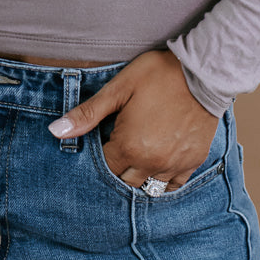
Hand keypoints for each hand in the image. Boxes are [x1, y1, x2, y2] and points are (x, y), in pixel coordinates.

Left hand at [48, 49, 217, 190]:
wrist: (203, 72)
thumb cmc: (158, 75)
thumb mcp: (119, 89)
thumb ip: (87, 114)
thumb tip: (55, 132)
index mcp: (130, 147)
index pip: (104, 168)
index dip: (100, 155)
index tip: (104, 139)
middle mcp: (152, 163)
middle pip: (124, 182)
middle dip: (117, 168)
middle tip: (119, 147)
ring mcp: (174, 166)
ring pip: (148, 187)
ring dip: (138, 175)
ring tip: (137, 154)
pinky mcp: (193, 162)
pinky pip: (172, 185)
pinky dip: (162, 179)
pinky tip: (157, 162)